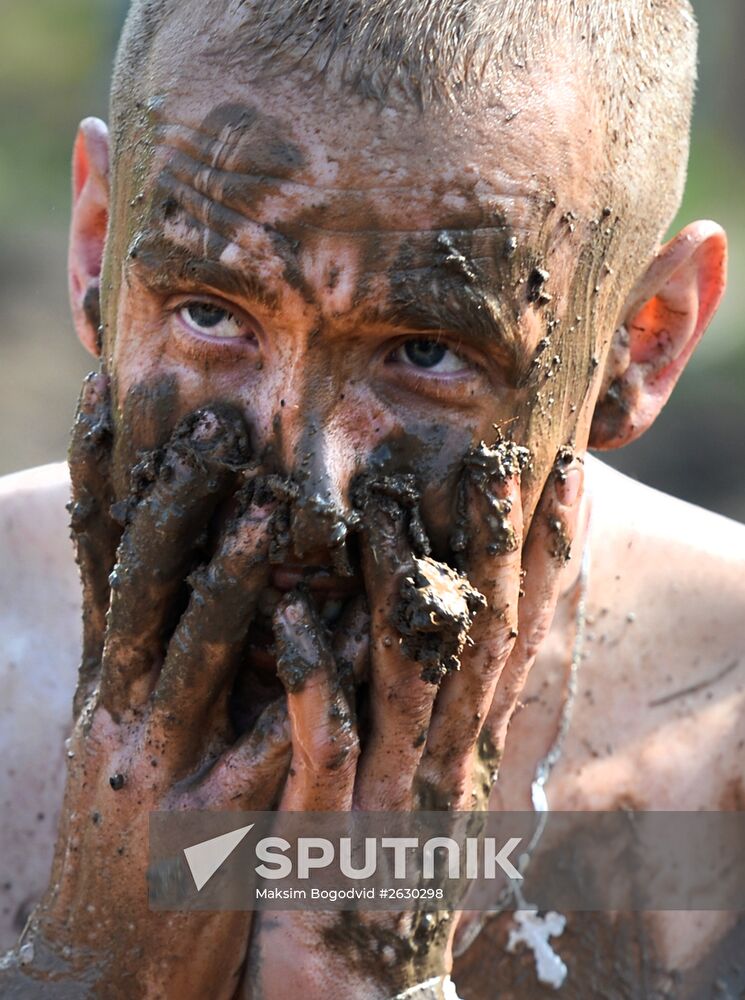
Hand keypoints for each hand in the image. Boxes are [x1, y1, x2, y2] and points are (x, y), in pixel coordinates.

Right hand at [8, 374, 291, 998]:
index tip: (107, 395)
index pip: (96, 560)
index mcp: (103, 683)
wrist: (99, 973)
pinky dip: (308, 678)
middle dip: (172, 498)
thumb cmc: (120, 843)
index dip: (98, 476)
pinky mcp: (216, 824)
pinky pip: (272, 736)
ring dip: (231, 573)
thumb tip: (172, 566)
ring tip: (268, 506)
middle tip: (213, 419)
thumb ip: (141, 654)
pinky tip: (347, 627)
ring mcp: (163, 766)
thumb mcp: (118, 738)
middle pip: (141, 583)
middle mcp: (122, 712)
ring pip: (195, 648)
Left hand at [242, 442, 583, 998]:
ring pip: (406, 673)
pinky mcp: (326, 835)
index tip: (563, 481)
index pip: (516, 637)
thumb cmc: (381, 879)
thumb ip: (433, 712)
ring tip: (389, 498)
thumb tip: (445, 627)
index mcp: (463, 749)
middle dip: (495, 549)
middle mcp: (441, 763)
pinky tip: (290, 614)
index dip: (546, 559)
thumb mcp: (420, 787)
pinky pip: (322, 743)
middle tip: (506, 461)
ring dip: (402, 584)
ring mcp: (388, 796)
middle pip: (480, 641)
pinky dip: (311, 675)